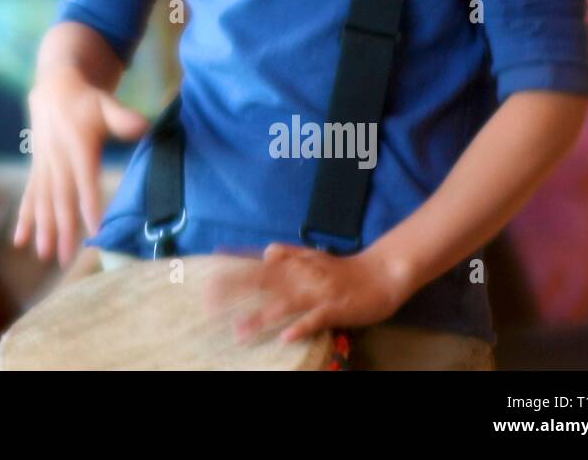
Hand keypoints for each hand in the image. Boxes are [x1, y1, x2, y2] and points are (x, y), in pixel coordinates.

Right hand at [13, 66, 149, 265]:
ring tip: (43, 254)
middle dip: (62, 228)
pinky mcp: (36, 168)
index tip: (94, 231)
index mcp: (77, 144)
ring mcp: (43, 164)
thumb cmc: (86, 101)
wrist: (54, 87)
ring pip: (43, 200)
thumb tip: (145, 125)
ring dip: (42, 228)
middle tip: (64, 258)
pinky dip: (23, 217)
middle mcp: (57, 158)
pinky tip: (19, 240)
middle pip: (60, 197)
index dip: (89, 205)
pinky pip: (28, 195)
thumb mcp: (106, 103)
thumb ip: (123, 117)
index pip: (85, 180)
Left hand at [204, 242, 414, 343]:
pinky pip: (315, 319)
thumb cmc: (342, 270)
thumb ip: (288, 253)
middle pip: (262, 283)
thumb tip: (266, 250)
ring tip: (240, 331)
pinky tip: (285, 337)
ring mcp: (317, 293)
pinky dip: (300, 326)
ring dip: (261, 317)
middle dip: (235, 293)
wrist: (380, 274)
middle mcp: (300, 275)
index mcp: (293, 264)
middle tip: (209, 305)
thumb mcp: (311, 257)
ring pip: (284, 304)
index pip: (256, 266)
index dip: (232, 272)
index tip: (207, 280)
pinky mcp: (335, 309)